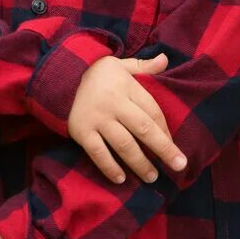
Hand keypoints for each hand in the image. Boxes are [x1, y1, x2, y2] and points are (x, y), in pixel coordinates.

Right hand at [69, 53, 186, 183]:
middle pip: (144, 129)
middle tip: (179, 166)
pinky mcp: (82, 132)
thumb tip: (165, 59)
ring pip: (124, 145)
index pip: (153, 111)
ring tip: (152, 177)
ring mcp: (98, 119)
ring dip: (140, 163)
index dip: (165, 130)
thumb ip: (144, 66)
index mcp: (127, 87)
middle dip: (164, 149)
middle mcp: (115, 104)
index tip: (174, 145)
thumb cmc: (96, 74)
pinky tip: (121, 179)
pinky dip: (109, 167)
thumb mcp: (121, 64)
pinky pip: (98, 153)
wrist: (59, 77)